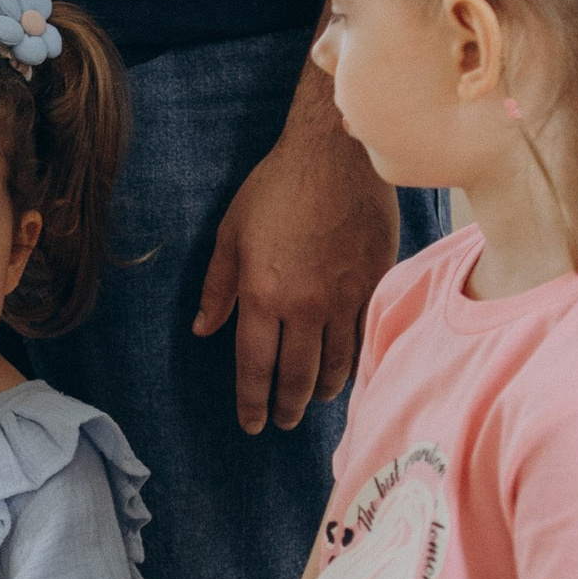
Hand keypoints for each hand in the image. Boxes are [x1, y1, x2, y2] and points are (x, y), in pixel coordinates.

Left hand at [195, 70, 400, 433]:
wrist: (337, 155)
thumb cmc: (277, 187)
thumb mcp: (231, 232)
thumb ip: (217, 286)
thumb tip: (203, 329)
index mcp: (262, 295)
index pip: (255, 367)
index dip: (252, 402)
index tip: (252, 423)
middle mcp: (304, 306)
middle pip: (297, 377)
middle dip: (288, 407)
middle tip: (284, 422)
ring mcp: (344, 299)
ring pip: (335, 365)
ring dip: (322, 391)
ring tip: (313, 401)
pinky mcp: (374, 286)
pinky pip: (363, 339)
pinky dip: (353, 363)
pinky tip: (346, 371)